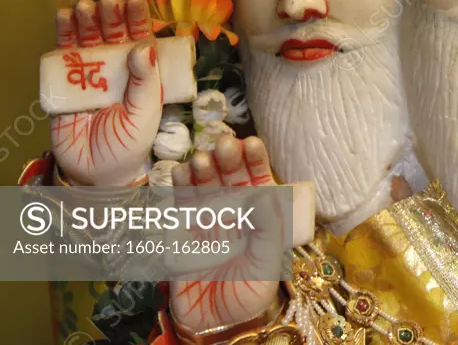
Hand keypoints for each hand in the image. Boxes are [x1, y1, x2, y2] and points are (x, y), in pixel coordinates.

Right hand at [50, 0, 161, 184]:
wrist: (96, 172)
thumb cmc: (129, 143)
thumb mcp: (145, 114)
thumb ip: (146, 82)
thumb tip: (144, 46)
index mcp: (143, 73)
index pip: (142, 39)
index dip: (138, 19)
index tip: (136, 0)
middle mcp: (118, 68)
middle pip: (114, 34)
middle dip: (111, 15)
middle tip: (109, 1)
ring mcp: (91, 73)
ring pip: (89, 39)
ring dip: (87, 21)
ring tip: (86, 6)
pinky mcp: (66, 82)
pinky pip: (65, 55)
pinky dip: (63, 35)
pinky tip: (64, 17)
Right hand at [168, 136, 282, 334]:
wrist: (213, 324)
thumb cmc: (248, 295)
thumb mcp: (266, 265)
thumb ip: (269, 232)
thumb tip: (268, 195)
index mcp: (259, 216)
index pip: (258, 180)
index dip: (254, 160)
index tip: (250, 143)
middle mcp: (233, 212)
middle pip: (229, 178)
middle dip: (226, 160)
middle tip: (223, 146)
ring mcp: (206, 220)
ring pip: (203, 186)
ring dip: (201, 171)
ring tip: (201, 160)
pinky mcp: (181, 232)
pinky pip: (178, 205)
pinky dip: (177, 188)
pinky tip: (179, 174)